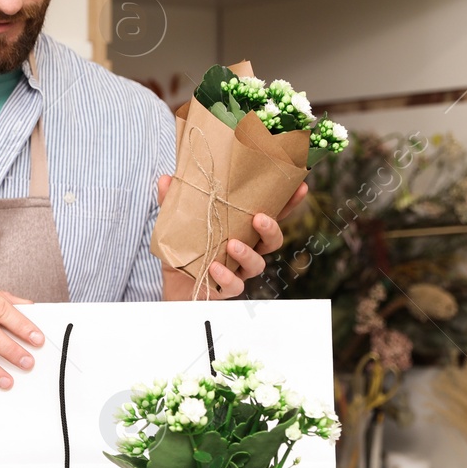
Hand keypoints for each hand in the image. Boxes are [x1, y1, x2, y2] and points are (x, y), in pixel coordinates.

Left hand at [156, 178, 308, 299]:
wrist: (173, 283)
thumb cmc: (184, 249)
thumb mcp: (177, 222)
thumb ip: (173, 201)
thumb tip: (166, 178)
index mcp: (242, 230)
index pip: (271, 214)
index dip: (288, 203)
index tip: (301, 186)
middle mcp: (247, 250)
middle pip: (273, 241)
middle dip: (271, 229)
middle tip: (259, 218)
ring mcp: (239, 270)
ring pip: (257, 264)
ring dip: (247, 253)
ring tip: (232, 245)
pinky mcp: (226, 289)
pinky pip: (234, 286)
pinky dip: (226, 277)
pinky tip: (214, 268)